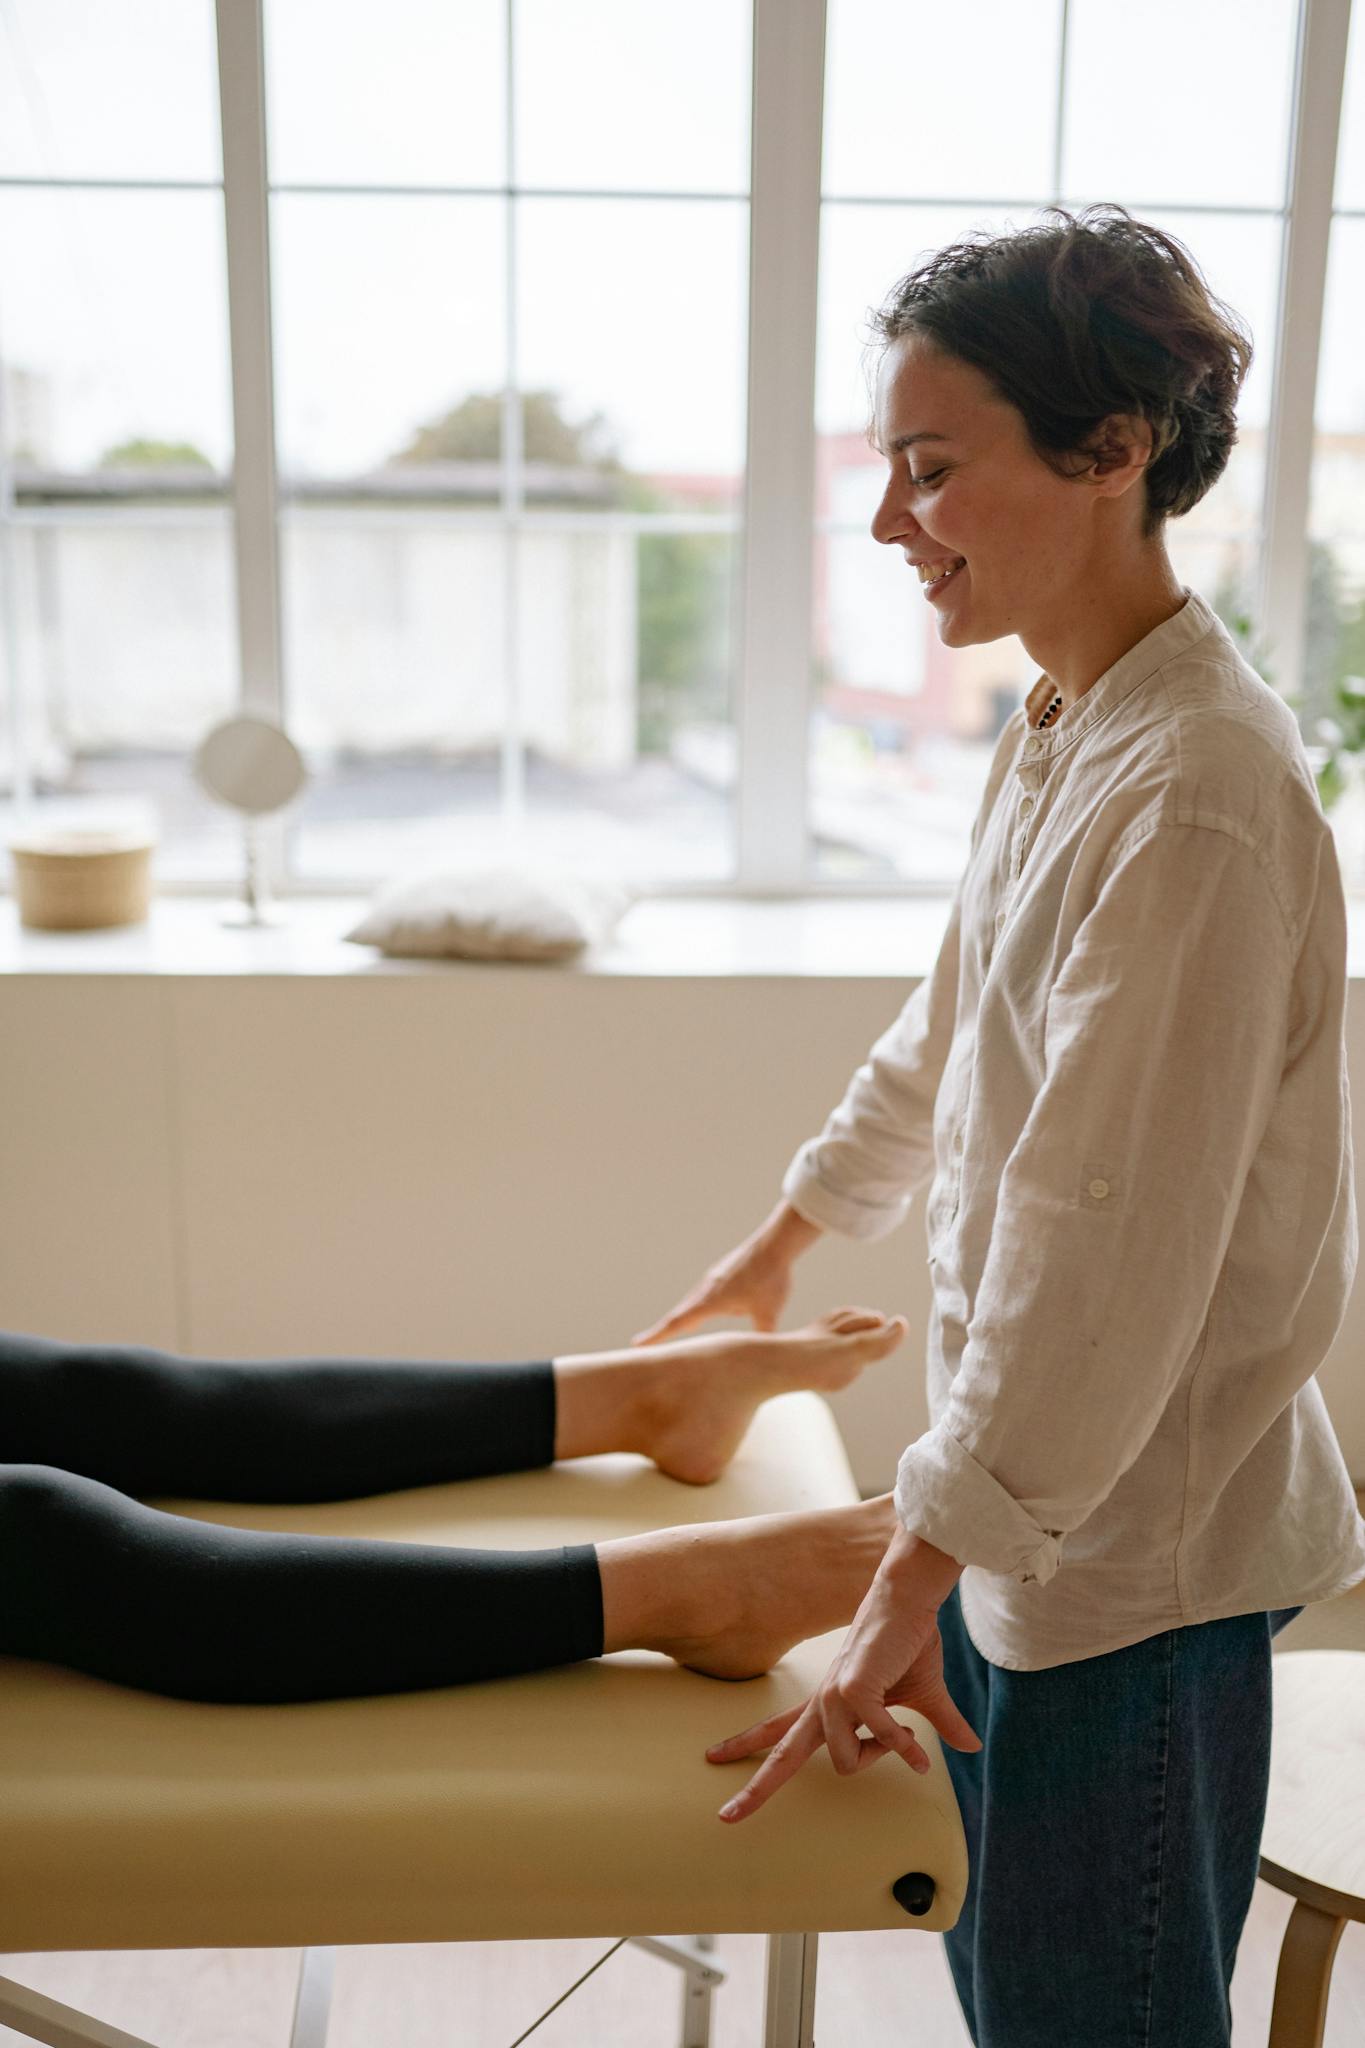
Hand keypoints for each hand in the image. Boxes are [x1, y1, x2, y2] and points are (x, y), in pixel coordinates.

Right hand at [632, 1202, 822, 1343]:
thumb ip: (762, 1337)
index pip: (677, 1323)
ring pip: (690, 1304)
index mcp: (710, 1301)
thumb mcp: (768, 1314)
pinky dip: (695, 1308)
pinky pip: (703, 1295)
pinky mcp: (722, 1274)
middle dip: (661, 1332)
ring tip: (668, 1332)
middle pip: (677, 1315)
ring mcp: (712, 1280)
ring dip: (679, 1319)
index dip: (657, 1336)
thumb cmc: (770, 1279)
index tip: (636, 1344)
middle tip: (641, 1344)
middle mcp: (705, 1290)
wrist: (775, 1243)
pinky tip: (702, 1309)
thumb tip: (763, 1360)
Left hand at [703, 1539, 981, 1822]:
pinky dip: (900, 1747)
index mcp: (828, 1704)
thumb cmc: (910, 1643)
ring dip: (881, 1758)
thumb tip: (972, 1747)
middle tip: (726, 1818)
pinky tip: (915, 1745)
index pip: (779, 1731)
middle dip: (755, 1788)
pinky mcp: (852, 1690)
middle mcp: (824, 1704)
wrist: (909, 1604)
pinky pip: (879, 1739)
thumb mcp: (922, 1697)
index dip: (748, 1748)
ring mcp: (834, 1697)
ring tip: (906, 1741)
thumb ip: (935, 1727)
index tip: (717, 1763)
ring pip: (843, 1761)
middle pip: (781, 1753)